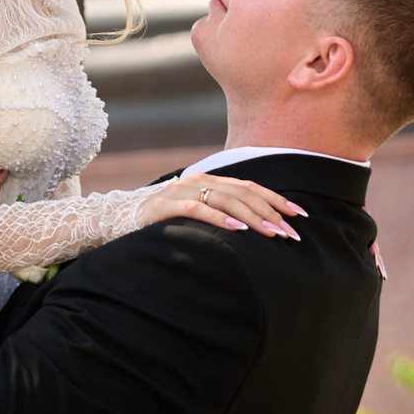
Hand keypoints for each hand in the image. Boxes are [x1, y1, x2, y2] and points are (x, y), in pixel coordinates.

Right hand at [140, 175, 306, 238]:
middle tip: (291, 232)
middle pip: (242, 192)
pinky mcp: (163, 206)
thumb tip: (257, 229)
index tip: (299, 216)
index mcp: (207, 180)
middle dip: (270, 212)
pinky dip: (219, 217)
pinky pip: (197, 208)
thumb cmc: (160, 223)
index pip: (249, 187)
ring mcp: (179, 191)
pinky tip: (237, 229)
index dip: (276, 199)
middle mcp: (196, 180)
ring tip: (272, 232)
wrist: (113, 221)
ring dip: (252, 216)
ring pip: (224, 198)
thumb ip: (219, 213)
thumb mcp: (194, 215)